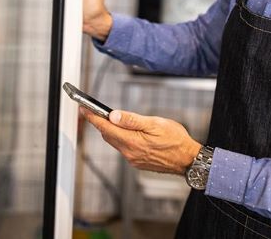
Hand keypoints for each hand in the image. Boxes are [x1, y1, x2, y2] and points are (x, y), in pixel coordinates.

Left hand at [81, 108, 201, 173]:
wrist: (187, 160)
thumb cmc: (175, 140)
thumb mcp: (155, 124)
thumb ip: (132, 120)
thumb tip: (113, 116)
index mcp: (132, 142)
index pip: (105, 128)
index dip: (92, 118)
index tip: (83, 109)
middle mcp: (129, 153)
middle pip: (108, 136)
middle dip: (100, 123)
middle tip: (95, 111)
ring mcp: (133, 159)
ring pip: (116, 142)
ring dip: (112, 131)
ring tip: (113, 119)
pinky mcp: (138, 162)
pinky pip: (124, 148)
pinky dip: (122, 138)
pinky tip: (129, 133)